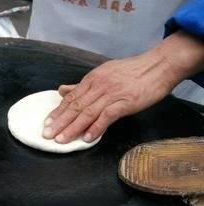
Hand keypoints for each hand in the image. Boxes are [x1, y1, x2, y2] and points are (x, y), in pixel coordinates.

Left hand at [43, 31, 203, 143]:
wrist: (160, 65)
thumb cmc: (133, 71)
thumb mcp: (104, 73)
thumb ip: (82, 85)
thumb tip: (61, 90)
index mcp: (93, 79)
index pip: (71, 98)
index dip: (57, 112)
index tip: (46, 124)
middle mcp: (99, 85)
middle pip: (75, 106)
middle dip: (59, 122)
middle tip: (46, 135)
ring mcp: (112, 93)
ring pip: (87, 112)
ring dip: (72, 128)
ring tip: (61, 140)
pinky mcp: (126, 102)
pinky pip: (107, 116)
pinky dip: (96, 127)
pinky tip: (87, 138)